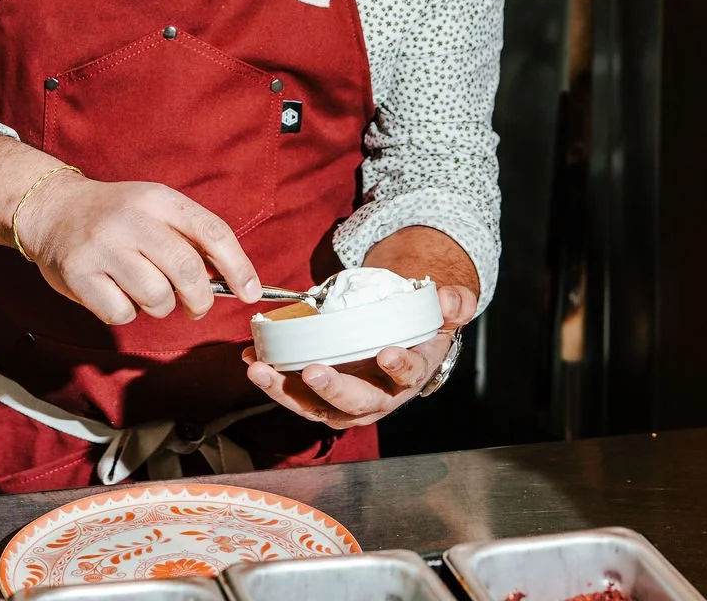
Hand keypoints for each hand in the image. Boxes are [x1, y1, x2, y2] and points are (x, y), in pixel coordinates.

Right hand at [19, 174, 261, 326]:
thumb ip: (189, 237)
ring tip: (146, 290)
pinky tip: (114, 292)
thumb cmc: (117, 216)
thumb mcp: (155, 208)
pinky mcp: (79, 274)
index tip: (252, 293)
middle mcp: (132, 219)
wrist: (53, 209)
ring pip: (156, 297)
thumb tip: (232, 280)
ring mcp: (103, 246)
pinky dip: (125, 312)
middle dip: (200, 299)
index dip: (239, 266)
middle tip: (197, 307)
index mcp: (159, 199)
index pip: (211, 231)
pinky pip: (121, 313)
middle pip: (186, 270)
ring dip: (160, 306)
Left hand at [242, 284, 475, 428]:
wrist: (402, 338)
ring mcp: (348, 400)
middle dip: (334, 389)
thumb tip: (451, 299)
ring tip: (262, 371)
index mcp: (410, 373)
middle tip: (312, 372)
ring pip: (319, 407)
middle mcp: (380, 395)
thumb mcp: (442, 311)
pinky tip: (254, 362)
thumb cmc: (419, 326)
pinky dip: (275, 382)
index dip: (399, 367)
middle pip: (358, 403)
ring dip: (289, 392)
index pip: (408, 374)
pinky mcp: (322, 395)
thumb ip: (453, 303)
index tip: (387, 354)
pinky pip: (298, 395)